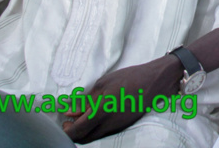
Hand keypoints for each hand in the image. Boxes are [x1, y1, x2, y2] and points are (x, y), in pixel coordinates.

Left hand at [62, 55, 179, 143]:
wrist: (155, 81)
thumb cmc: (129, 78)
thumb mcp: (103, 84)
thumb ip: (85, 101)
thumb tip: (69, 112)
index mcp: (101, 112)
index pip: (77, 131)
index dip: (66, 131)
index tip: (63, 123)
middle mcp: (109, 124)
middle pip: (84, 139)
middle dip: (73, 133)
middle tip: (70, 121)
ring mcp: (117, 127)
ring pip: (94, 136)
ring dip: (84, 131)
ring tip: (83, 116)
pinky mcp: (124, 126)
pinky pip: (104, 132)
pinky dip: (95, 128)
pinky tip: (97, 115)